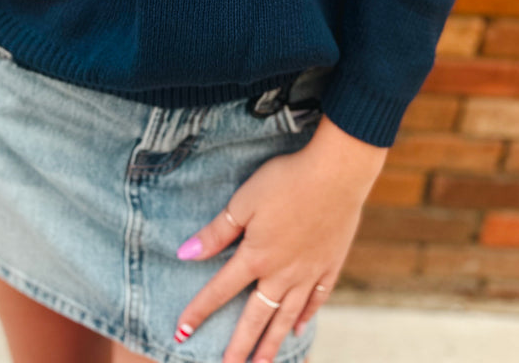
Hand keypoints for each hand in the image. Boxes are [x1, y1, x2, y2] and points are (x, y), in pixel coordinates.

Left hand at [173, 139, 375, 362]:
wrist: (337, 172)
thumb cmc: (287, 180)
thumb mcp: (244, 200)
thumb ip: (217, 232)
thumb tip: (185, 254)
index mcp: (256, 256)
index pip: (220, 290)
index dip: (199, 312)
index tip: (181, 333)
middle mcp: (281, 272)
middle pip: (255, 317)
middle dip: (239, 346)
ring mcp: (308, 272)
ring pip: (286, 316)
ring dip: (272, 343)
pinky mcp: (330, 264)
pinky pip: (316, 299)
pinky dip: (306, 317)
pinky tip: (298, 329)